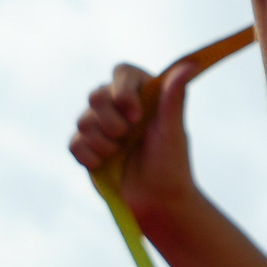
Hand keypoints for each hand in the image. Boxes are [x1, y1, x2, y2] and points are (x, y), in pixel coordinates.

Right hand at [70, 60, 199, 225]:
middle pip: (96, 94)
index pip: (122, 72)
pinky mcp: (85, 147)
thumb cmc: (171, 164)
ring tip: (121, 154)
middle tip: (128, 137)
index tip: (135, 114)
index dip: (123, 90)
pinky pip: (74, 143)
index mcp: (142, 96)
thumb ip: (174, 98)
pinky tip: (107, 165)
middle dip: (112, 121)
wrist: (156, 202)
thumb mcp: (174, 131)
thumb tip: (191, 64)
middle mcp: (118, 107)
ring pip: (83, 120)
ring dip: (104, 143)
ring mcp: (99, 126)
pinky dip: (91, 156)